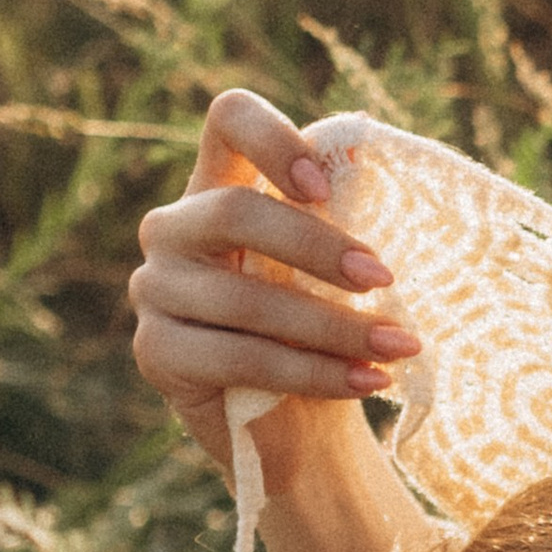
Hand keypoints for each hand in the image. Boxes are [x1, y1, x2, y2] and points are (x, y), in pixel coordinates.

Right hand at [127, 89, 419, 492]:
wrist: (294, 430)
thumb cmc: (318, 337)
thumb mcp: (330, 275)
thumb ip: (338, 225)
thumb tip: (382, 181)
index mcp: (217, 186)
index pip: (229, 120)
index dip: (273, 140)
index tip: (324, 189)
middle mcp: (172, 229)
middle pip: (234, 211)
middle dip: (318, 247)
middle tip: (384, 278)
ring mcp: (154, 289)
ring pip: (246, 298)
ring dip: (334, 326)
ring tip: (397, 346)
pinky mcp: (156, 353)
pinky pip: (242, 358)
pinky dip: (314, 372)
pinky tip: (365, 381)